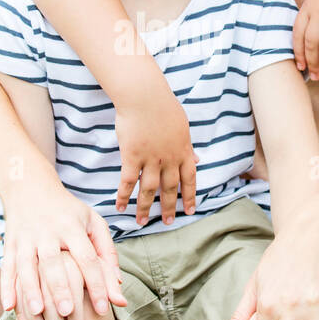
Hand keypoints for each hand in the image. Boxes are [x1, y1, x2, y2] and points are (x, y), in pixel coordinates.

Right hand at [1, 185, 125, 319]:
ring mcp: (26, 238)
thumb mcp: (93, 222)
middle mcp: (47, 232)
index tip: (103, 309)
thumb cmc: (69, 211)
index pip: (87, 258)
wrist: (30, 186)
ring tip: (38, 313)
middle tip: (68, 312)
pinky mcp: (10, 244)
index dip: (96, 283)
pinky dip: (6, 287)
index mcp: (72, 227)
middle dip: (60, 287)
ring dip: (31, 290)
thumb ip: (108, 254)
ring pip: (27, 266)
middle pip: (54, 262)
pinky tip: (9, 307)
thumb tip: (119, 287)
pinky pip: (7, 267)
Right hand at [115, 91, 197, 226]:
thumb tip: (198, 159)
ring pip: (149, 190)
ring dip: (145, 208)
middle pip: (170, 188)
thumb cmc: (163, 106)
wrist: (145, 97)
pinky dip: (124, 195)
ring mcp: (150, 159)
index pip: (189, 179)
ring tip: (142, 222)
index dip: (190, 196)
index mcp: (183, 151)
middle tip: (167, 222)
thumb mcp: (183, 127)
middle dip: (169, 207)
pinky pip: (128, 181)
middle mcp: (169, 159)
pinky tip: (120, 207)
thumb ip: (188, 146)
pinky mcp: (132, 156)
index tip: (190, 210)